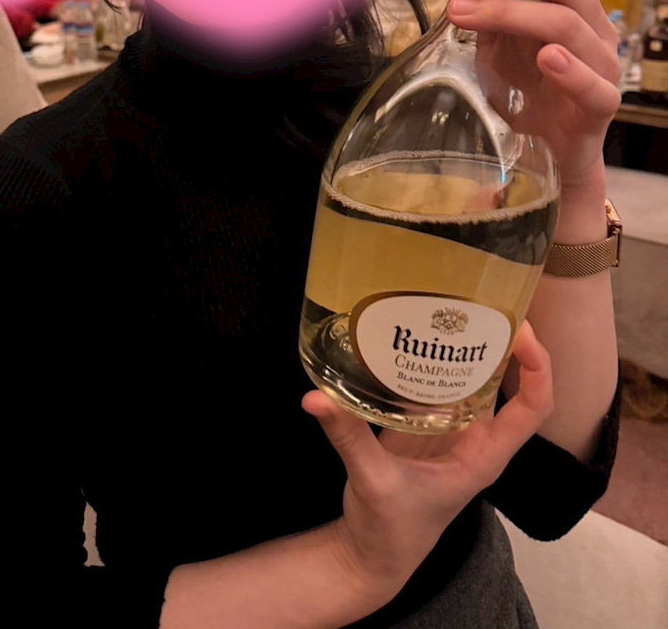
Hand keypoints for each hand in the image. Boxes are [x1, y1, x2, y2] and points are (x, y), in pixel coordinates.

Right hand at [303, 321, 552, 601]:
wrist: (372, 554)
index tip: (522, 331)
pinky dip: (430, 358)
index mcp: (482, 456)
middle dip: (503, 341)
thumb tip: (315, 398)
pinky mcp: (422, 425)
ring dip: (468, 344)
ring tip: (455, 302)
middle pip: (506, 383)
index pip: (532, 409)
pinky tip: (416, 331)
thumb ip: (348, 437)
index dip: (537, 369)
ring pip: (471, 379)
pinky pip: (436, 384)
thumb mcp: (373, 481)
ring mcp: (449, 430)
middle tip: (484, 297)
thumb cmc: (390, 529)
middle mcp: (474, 438)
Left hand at [446, 0, 620, 191]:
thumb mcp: (501, 42)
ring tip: (464, 12)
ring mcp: (601, 64)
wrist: (551, 152)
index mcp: (569, 4)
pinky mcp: (600, 104)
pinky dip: (568, 68)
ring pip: (565, 24)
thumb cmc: (529, 89)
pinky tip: (546, 56)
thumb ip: (493, 6)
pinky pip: (592, 84)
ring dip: (510, 12)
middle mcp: (591, 25)